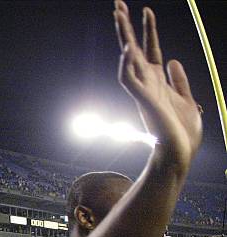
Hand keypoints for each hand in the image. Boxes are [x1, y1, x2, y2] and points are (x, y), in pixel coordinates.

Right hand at [114, 1, 201, 168]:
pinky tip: (128, 48)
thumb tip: (173, 60)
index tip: (147, 9)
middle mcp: (148, 82)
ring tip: (119, 15)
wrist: (180, 152)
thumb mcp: (187, 99)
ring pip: (128, 58)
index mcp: (158, 81)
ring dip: (123, 37)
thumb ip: (179, 80)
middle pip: (134, 48)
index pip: (151, 49)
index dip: (149, 30)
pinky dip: (126, 65)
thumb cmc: (182, 131)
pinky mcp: (143, 100)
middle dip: (126, 26)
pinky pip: (129, 80)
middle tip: (118, 4)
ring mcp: (143, 90)